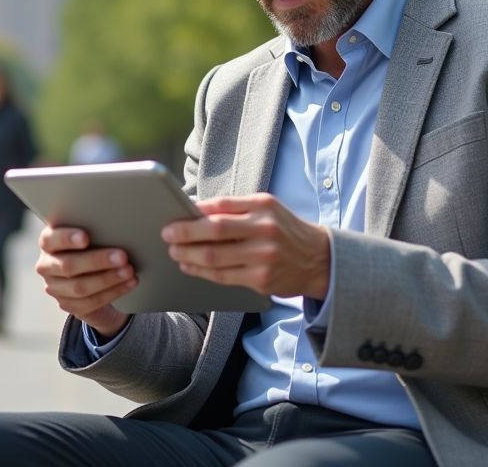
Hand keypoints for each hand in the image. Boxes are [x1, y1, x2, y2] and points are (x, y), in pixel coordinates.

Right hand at [35, 226, 134, 338]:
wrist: (91, 276)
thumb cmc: (91, 246)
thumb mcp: (89, 235)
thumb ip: (94, 230)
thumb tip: (117, 225)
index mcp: (48, 243)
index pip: (50, 239)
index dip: (67, 239)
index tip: (86, 238)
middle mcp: (47, 266)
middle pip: (68, 266)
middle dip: (98, 261)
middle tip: (122, 256)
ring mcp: (55, 288)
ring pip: (80, 287)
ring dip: (108, 279)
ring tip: (128, 271)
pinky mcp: (68, 305)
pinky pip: (92, 301)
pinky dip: (114, 291)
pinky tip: (129, 283)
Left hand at [161, 193, 331, 299]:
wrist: (319, 259)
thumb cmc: (285, 231)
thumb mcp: (267, 209)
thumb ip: (235, 208)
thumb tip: (195, 210)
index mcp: (264, 206)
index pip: (221, 206)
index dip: (193, 212)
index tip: (174, 216)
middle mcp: (265, 229)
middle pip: (214, 231)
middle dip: (185, 233)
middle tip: (167, 235)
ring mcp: (263, 257)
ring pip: (214, 257)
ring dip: (188, 255)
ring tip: (175, 251)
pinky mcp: (261, 280)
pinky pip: (223, 276)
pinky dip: (201, 271)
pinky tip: (190, 266)